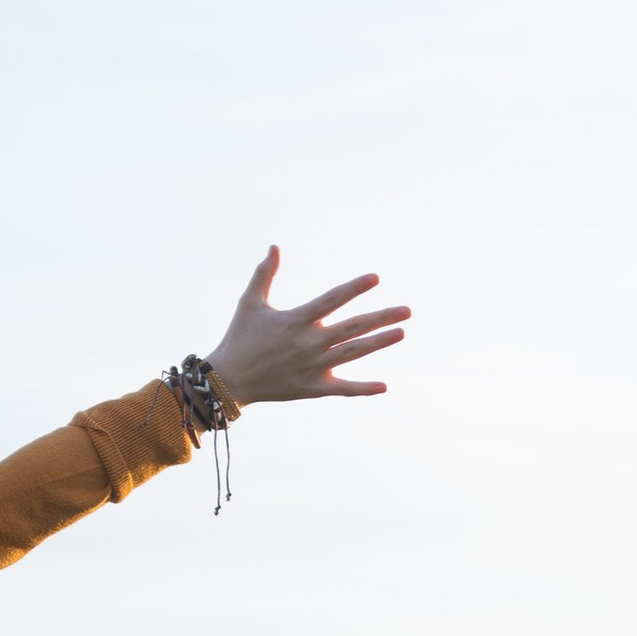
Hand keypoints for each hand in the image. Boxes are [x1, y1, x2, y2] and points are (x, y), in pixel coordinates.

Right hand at [206, 250, 409, 408]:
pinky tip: (384, 386)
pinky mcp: (312, 388)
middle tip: (407, 310)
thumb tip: (274, 247)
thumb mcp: (249, 303)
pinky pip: (342, 388)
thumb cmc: (239, 337)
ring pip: (352, 353)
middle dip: (381, 318)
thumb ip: (264, 274)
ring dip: (378, 343)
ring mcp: (312, 367)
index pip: (331, 300)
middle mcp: (308, 343)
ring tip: (401, 333)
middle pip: (352, 327)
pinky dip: (363, 388)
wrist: (229, 380)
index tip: (375, 278)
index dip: (354, 288)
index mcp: (295, 320)